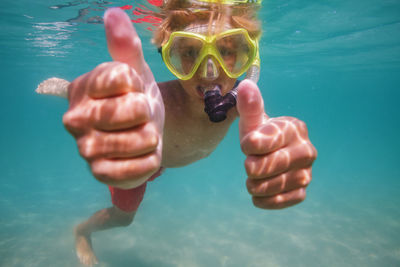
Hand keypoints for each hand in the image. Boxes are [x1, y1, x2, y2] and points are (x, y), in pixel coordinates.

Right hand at [63, 8, 164, 188]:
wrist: (141, 130)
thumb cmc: (135, 97)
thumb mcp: (134, 69)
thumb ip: (125, 45)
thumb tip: (114, 14)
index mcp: (82, 88)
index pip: (124, 78)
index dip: (139, 85)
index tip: (132, 90)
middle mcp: (76, 119)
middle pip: (136, 109)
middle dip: (147, 112)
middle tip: (138, 116)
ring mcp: (86, 149)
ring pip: (143, 139)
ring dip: (151, 137)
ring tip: (140, 134)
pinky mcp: (101, 174)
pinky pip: (140, 169)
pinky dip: (151, 161)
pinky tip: (141, 155)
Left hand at [237, 80, 316, 208]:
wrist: (269, 154)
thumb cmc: (259, 134)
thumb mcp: (252, 120)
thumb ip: (249, 105)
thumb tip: (246, 85)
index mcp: (295, 128)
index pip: (268, 139)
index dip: (250, 145)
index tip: (246, 145)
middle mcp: (307, 150)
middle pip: (271, 165)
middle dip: (251, 167)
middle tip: (248, 165)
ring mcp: (306, 173)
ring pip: (275, 185)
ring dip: (255, 185)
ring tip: (252, 179)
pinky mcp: (301, 191)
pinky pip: (282, 201)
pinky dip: (266, 200)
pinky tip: (258, 194)